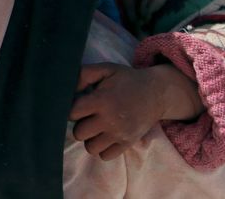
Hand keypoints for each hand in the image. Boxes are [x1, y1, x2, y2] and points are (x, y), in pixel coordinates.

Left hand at [69, 63, 202, 160]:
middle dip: (80, 124)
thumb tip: (67, 88)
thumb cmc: (126, 80)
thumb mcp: (106, 69)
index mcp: (102, 100)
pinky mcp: (127, 144)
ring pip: (90, 147)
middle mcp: (110, 120)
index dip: (72, 109)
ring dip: (90, 138)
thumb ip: (83, 74)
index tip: (79, 104)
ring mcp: (119, 134)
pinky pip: (105, 156)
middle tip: (89, 116)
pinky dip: (102, 148)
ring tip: (96, 127)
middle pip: (79, 133)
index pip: (72, 113)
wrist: (156, 92)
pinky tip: (105, 136)